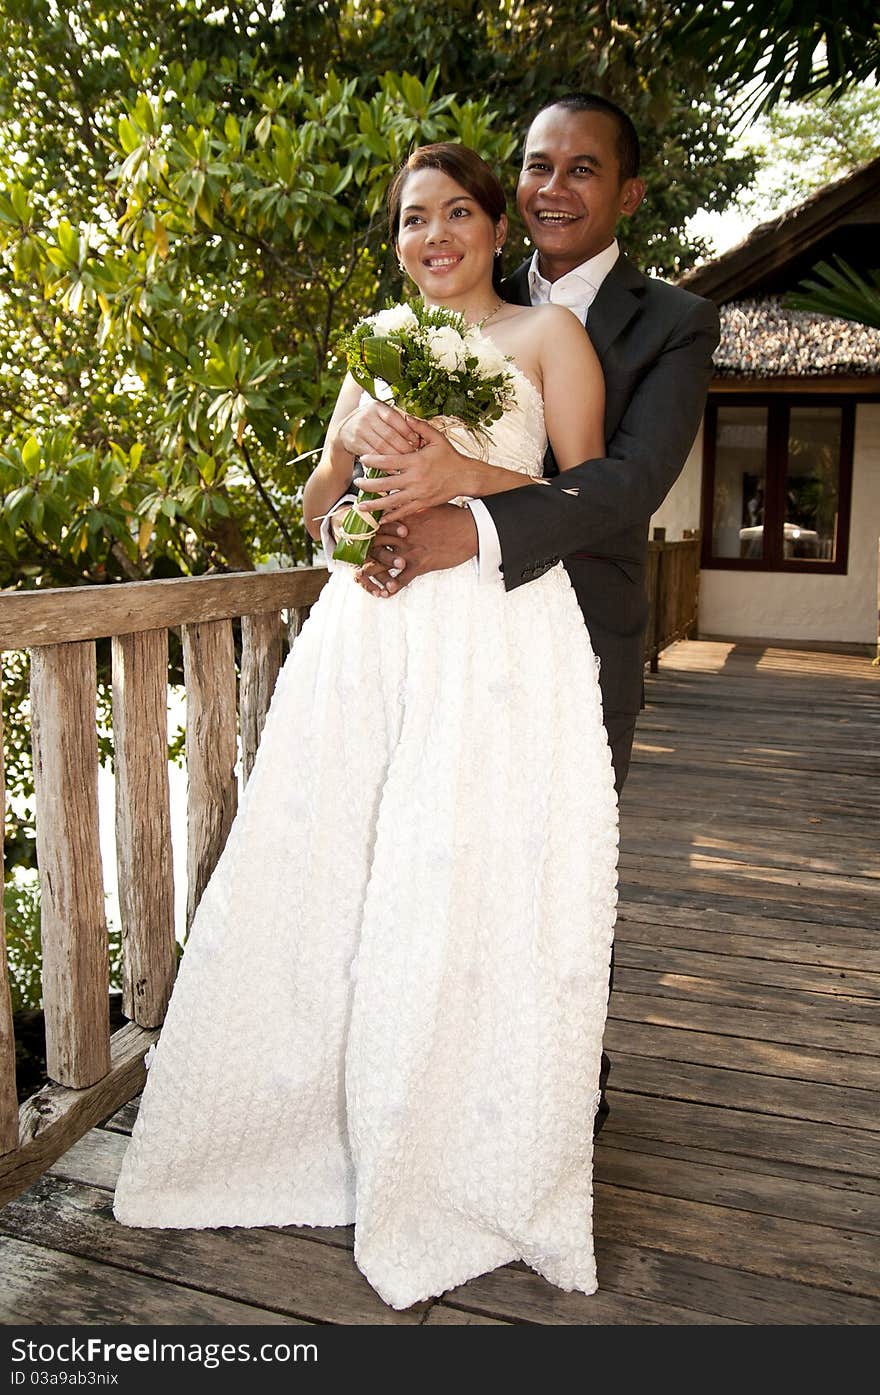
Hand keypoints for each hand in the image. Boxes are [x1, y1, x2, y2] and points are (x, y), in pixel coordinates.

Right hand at [339, 399, 421, 456]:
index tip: (418, 442)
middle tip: (415, 456)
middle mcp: (367, 416)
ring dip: (396, 457)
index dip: (408, 431)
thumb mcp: (381, 416)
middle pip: (390, 434)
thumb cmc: (371, 424)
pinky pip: (373, 455)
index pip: (395, 419)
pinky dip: (384, 464)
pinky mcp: (355, 443)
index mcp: (377, 407)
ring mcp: (359, 429)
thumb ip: (397, 421)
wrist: (344, 430)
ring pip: (381, 446)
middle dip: (404, 446)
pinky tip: (394, 469)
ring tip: (406, 463)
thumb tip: (419, 434)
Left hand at [354, 505, 477, 597]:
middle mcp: (401, 537)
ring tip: (362, 581)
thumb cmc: (452, 516)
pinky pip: (402, 580)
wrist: (469, 528)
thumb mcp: (428, 507)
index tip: (356, 540)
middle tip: (353, 563)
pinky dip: (392, 589)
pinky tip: (384, 594)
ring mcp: (409, 552)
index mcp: (402, 521)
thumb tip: (405, 504)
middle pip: (373, 546)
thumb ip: (412, 508)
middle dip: (361, 555)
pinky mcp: (420, 565)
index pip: (375, 527)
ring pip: (382, 565)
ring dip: (371, 575)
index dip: (363, 534)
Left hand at [359, 419, 477, 522]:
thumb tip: (405, 416)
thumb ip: (420, 427)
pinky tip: (380, 519)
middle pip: (385, 484)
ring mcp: (418, 494)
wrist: (465, 477)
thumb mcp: (437, 438)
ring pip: (391, 502)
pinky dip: (391, 516)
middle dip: (368, 485)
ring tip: (360, 506)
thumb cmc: (450, 456)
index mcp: (416, 461)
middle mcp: (415, 479)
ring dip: (374, 504)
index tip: (362, 459)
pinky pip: (404, 512)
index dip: (372, 461)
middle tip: (356, 483)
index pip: (388, 461)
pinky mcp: (423, 504)